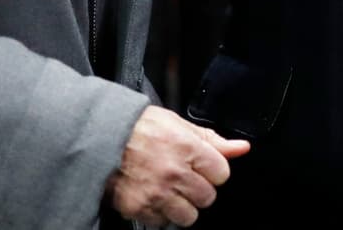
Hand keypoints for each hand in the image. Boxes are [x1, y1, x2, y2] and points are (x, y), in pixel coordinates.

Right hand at [106, 105, 249, 226]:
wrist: (101, 138)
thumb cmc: (138, 127)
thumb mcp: (178, 124)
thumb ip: (212, 140)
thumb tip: (241, 148)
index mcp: (186, 148)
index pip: (222, 174)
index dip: (212, 170)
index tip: (202, 166)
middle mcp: (174, 173)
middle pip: (208, 197)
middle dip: (198, 188)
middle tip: (182, 176)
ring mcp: (157, 194)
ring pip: (189, 216)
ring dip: (181, 205)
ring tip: (168, 188)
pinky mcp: (140, 209)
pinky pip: (163, 223)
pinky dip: (160, 212)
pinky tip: (153, 194)